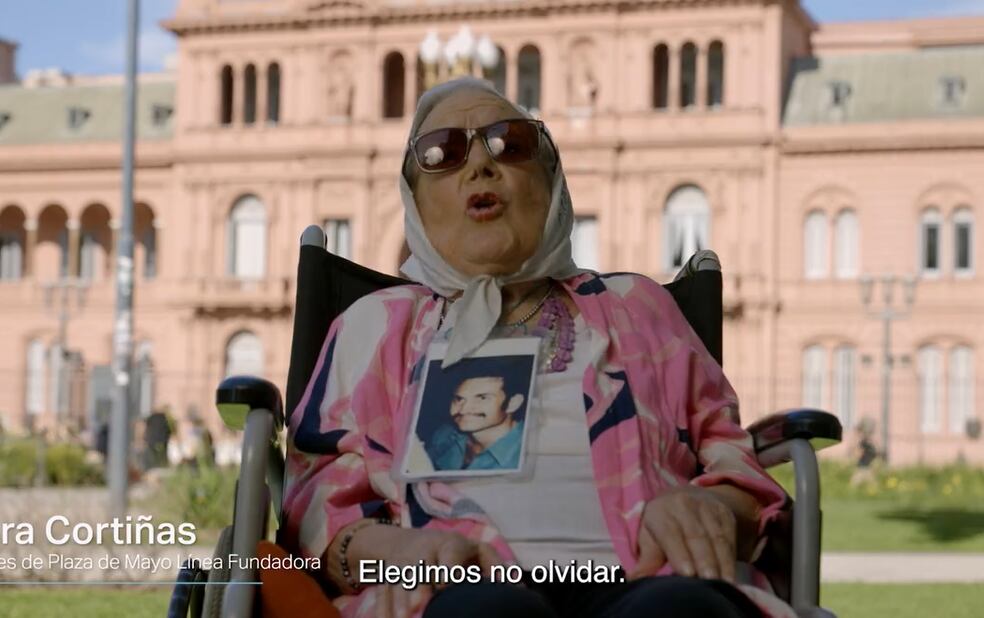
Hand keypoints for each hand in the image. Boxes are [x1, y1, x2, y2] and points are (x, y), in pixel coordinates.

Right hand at [371, 528, 503, 617]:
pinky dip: (383, 608)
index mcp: (450, 545)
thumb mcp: (477, 553)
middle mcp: (424, 550)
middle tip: (420, 605)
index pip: (450, 554)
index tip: (446, 586)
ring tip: (404, 617)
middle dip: (418, 585)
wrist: (411, 541)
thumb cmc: (456, 554)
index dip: (449, 570)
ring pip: (398, 579)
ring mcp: (403, 562)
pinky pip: (382, 592)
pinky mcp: (387, 575)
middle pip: (420, 565)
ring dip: (398, 599)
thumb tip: (520, 588)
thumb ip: (497, 569)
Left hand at [628, 486, 736, 582]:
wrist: (685, 495)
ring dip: (722, 561)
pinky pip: (730, 536)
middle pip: (696, 535)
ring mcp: (707, 507)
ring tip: (725, 583)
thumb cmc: (662, 524)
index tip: (687, 574)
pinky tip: (731, 574)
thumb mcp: (649, 536)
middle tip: (709, 580)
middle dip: (704, 559)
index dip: (679, 553)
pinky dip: (732, 556)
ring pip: (716, 537)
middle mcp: (684, 505)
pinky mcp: (724, 513)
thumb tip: (633, 579)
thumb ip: (646, 559)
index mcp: (661, 512)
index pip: (670, 533)